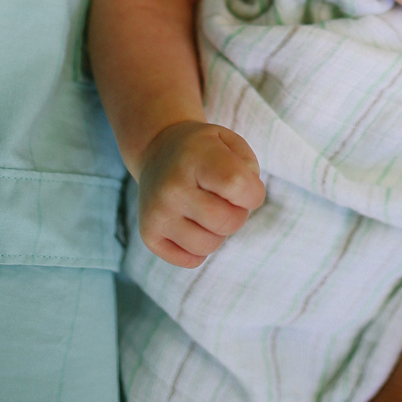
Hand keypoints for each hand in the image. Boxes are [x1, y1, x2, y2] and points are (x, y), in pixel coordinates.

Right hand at [134, 121, 263, 266]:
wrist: (158, 151)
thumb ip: (248, 169)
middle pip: (228, 222)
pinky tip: (194, 225)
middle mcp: (172, 188)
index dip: (253, 193)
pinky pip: (190, 260)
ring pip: (209, 246)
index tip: (247, 187)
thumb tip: (245, 202)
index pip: (238, 185)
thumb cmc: (204, 150)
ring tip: (210, 212)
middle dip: (238, 214)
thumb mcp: (231, 142)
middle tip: (227, 200)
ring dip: (219, 233)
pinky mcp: (149, 235)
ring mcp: (157, 214)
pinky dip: (200, 249)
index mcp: (196, 158)